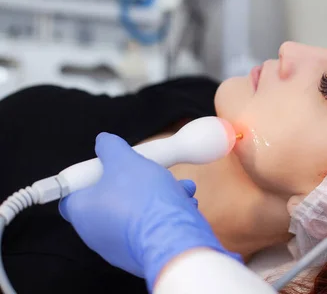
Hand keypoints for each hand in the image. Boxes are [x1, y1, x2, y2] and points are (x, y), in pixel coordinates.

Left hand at [59, 133, 240, 289]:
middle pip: (111, 199)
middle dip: (135, 182)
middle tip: (149, 171)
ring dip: (157, 196)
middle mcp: (96, 233)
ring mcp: (120, 247)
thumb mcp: (125, 160)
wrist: (173, 239)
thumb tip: (103, 141)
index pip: (72, 192)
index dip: (88, 176)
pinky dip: (164, 214)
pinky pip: (150, 228)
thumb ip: (110, 148)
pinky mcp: (143, 255)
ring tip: (178, 186)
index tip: (105, 166)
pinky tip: (183, 203)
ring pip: (136, 213)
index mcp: (83, 212)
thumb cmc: (143, 200)